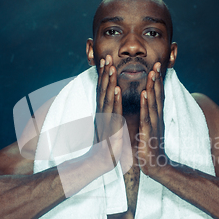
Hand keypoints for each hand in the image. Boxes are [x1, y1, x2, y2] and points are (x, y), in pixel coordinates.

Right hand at [94, 55, 131, 173]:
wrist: (102, 162)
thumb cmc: (107, 144)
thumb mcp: (108, 125)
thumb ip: (109, 114)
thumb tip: (111, 103)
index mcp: (102, 112)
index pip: (102, 90)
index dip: (103, 75)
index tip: (105, 61)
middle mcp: (101, 113)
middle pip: (102, 90)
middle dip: (104, 73)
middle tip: (106, 57)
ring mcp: (104, 120)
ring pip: (106, 97)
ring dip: (108, 82)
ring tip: (111, 67)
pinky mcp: (110, 128)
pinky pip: (113, 112)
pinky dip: (114, 99)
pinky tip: (116, 89)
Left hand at [137, 62, 167, 177]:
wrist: (155, 166)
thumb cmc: (150, 147)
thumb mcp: (150, 129)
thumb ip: (149, 117)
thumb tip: (147, 106)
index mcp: (156, 117)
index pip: (158, 96)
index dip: (157, 81)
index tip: (156, 67)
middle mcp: (157, 118)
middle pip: (158, 96)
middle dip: (157, 79)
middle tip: (157, 64)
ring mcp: (154, 125)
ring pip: (154, 103)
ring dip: (153, 87)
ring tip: (152, 73)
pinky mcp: (148, 133)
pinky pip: (147, 116)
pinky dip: (146, 104)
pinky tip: (145, 94)